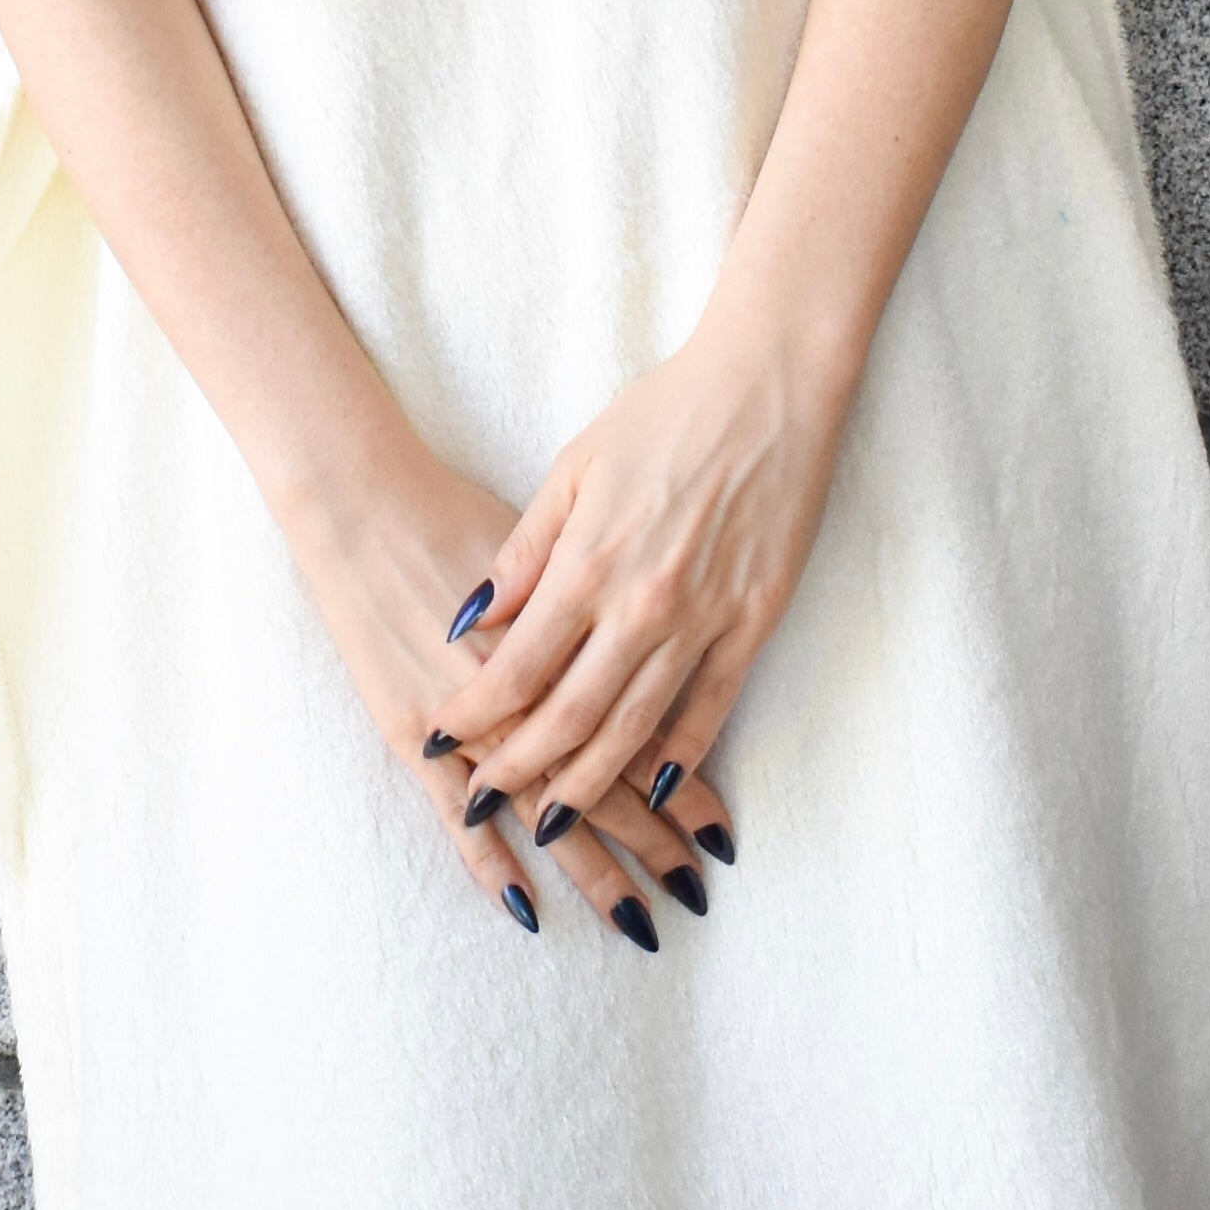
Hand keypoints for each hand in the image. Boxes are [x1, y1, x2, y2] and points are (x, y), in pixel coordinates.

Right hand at [283, 444, 720, 950]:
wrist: (362, 504)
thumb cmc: (455, 509)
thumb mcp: (550, 536)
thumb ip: (596, 600)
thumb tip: (643, 637)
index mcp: (573, 645)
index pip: (640, 734)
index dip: (681, 788)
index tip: (718, 833)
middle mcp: (530, 695)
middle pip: (603, 783)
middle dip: (652, 842)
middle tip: (693, 893)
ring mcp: (471, 723)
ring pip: (543, 810)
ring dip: (592, 866)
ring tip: (636, 918)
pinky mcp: (415, 735)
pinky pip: (454, 816)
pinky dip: (488, 863)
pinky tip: (524, 907)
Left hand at [449, 305, 846, 840]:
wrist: (768, 384)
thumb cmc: (665, 412)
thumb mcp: (575, 465)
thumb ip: (525, 549)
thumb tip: (474, 614)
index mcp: (588, 562)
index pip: (517, 666)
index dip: (474, 714)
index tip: (441, 747)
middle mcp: (641, 603)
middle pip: (570, 715)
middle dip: (521, 770)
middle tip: (484, 806)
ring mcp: (702, 618)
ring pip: (636, 726)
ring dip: (592, 784)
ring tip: (555, 824)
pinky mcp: (753, 620)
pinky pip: (711, 705)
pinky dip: (683, 756)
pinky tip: (658, 792)